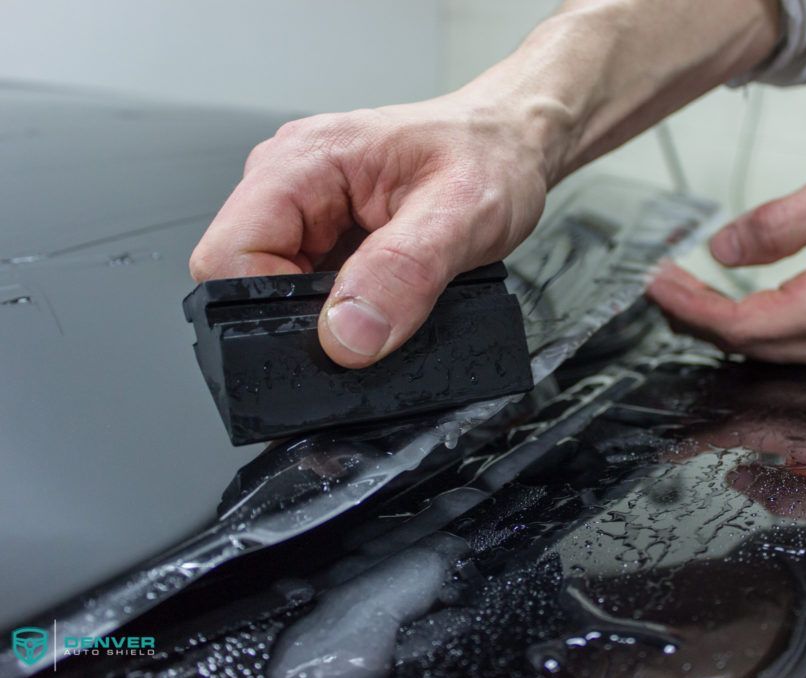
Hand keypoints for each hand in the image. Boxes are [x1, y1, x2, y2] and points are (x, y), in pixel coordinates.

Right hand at [190, 95, 548, 367]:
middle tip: (375, 313)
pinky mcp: (321, 235)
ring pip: (273, 293)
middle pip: (241, 280)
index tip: (331, 331)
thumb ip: (404, 274)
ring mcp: (301, 211)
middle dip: (300, 317)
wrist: (509, 146)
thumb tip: (345, 334)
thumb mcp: (462, 216)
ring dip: (325, 314)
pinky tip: (383, 296)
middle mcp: (288, 182)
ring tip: (388, 293)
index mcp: (302, 161)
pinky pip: (305, 292)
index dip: (266, 309)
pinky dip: (342, 310)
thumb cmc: (489, 157)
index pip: (227, 256)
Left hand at [648, 158, 805, 366]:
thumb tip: (721, 248)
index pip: (739, 324)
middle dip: (689, 314)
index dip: (689, 305)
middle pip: (740, 345)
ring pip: (754, 351)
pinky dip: (737, 328)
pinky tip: (716, 307)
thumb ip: (778, 222)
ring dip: (709, 324)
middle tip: (657, 282)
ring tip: (676, 291)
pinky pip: (774, 347)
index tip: (656, 280)